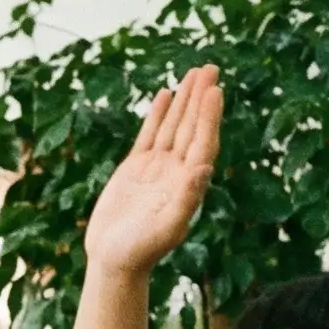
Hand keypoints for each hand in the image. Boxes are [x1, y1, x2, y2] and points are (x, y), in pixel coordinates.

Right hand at [84, 65, 220, 277]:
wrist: (114, 259)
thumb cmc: (141, 249)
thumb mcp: (167, 227)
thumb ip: (187, 199)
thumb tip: (203, 169)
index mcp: (189, 183)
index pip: (203, 142)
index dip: (209, 117)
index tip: (214, 90)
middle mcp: (177, 171)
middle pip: (192, 127)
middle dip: (201, 98)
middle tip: (211, 68)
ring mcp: (158, 168)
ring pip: (174, 126)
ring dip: (184, 100)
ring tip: (194, 73)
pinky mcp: (136, 168)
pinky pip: (150, 134)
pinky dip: (158, 115)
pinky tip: (165, 95)